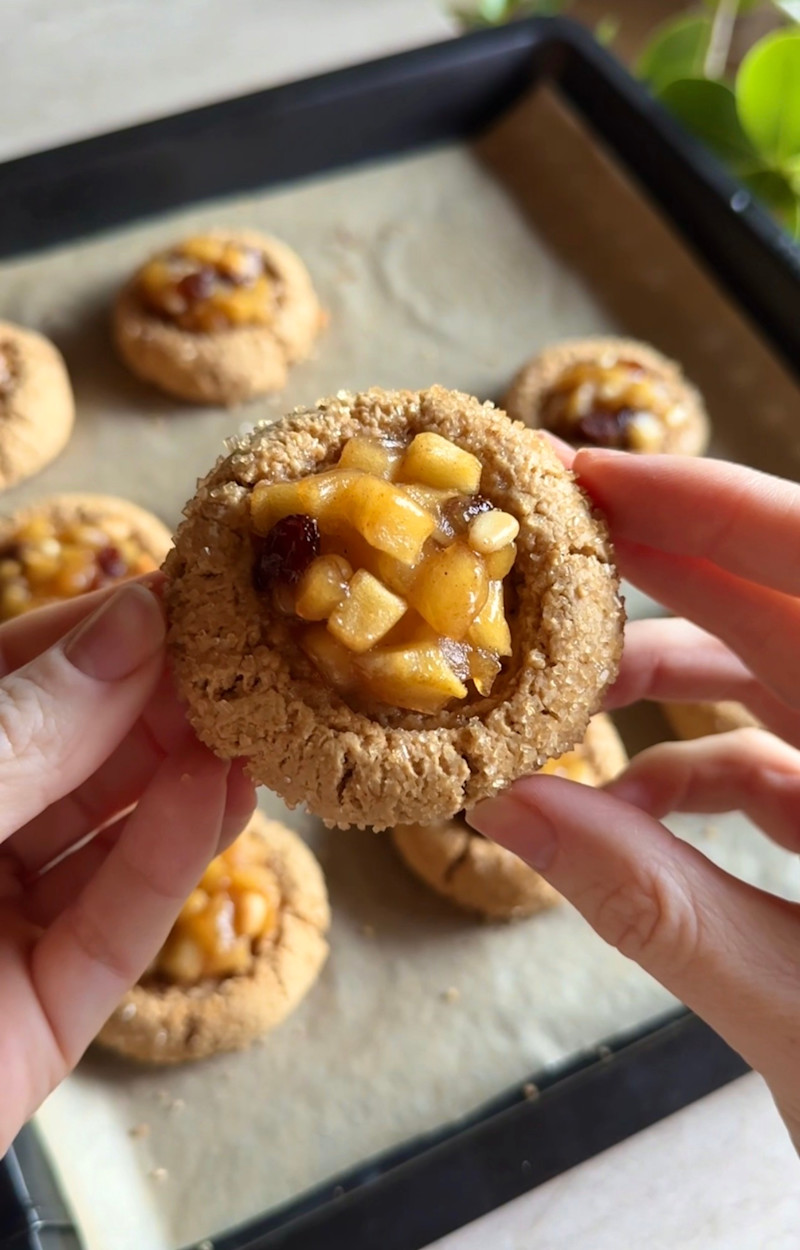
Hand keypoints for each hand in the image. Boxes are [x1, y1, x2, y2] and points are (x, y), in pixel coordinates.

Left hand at [0, 580, 255, 1153]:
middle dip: (158, 697)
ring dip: (183, 772)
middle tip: (239, 651)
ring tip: (250, 713)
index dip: (96, 631)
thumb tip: (135, 622)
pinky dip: (172, 855)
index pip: (13, 677)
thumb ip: (28, 723)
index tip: (181, 591)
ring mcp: (2, 925)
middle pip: (75, 752)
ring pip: (109, 833)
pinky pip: (117, 924)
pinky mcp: (47, 1011)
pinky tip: (219, 791)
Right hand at [469, 448, 799, 1149]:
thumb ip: (653, 907)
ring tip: (556, 683)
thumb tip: (508, 806)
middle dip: (658, 560)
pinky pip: (768, 757)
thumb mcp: (796, 1015)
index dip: (709, 507)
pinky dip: (687, 764)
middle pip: (782, 604)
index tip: (594, 476)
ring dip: (660, 670)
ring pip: (772, 671)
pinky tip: (619, 803)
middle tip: (541, 536)